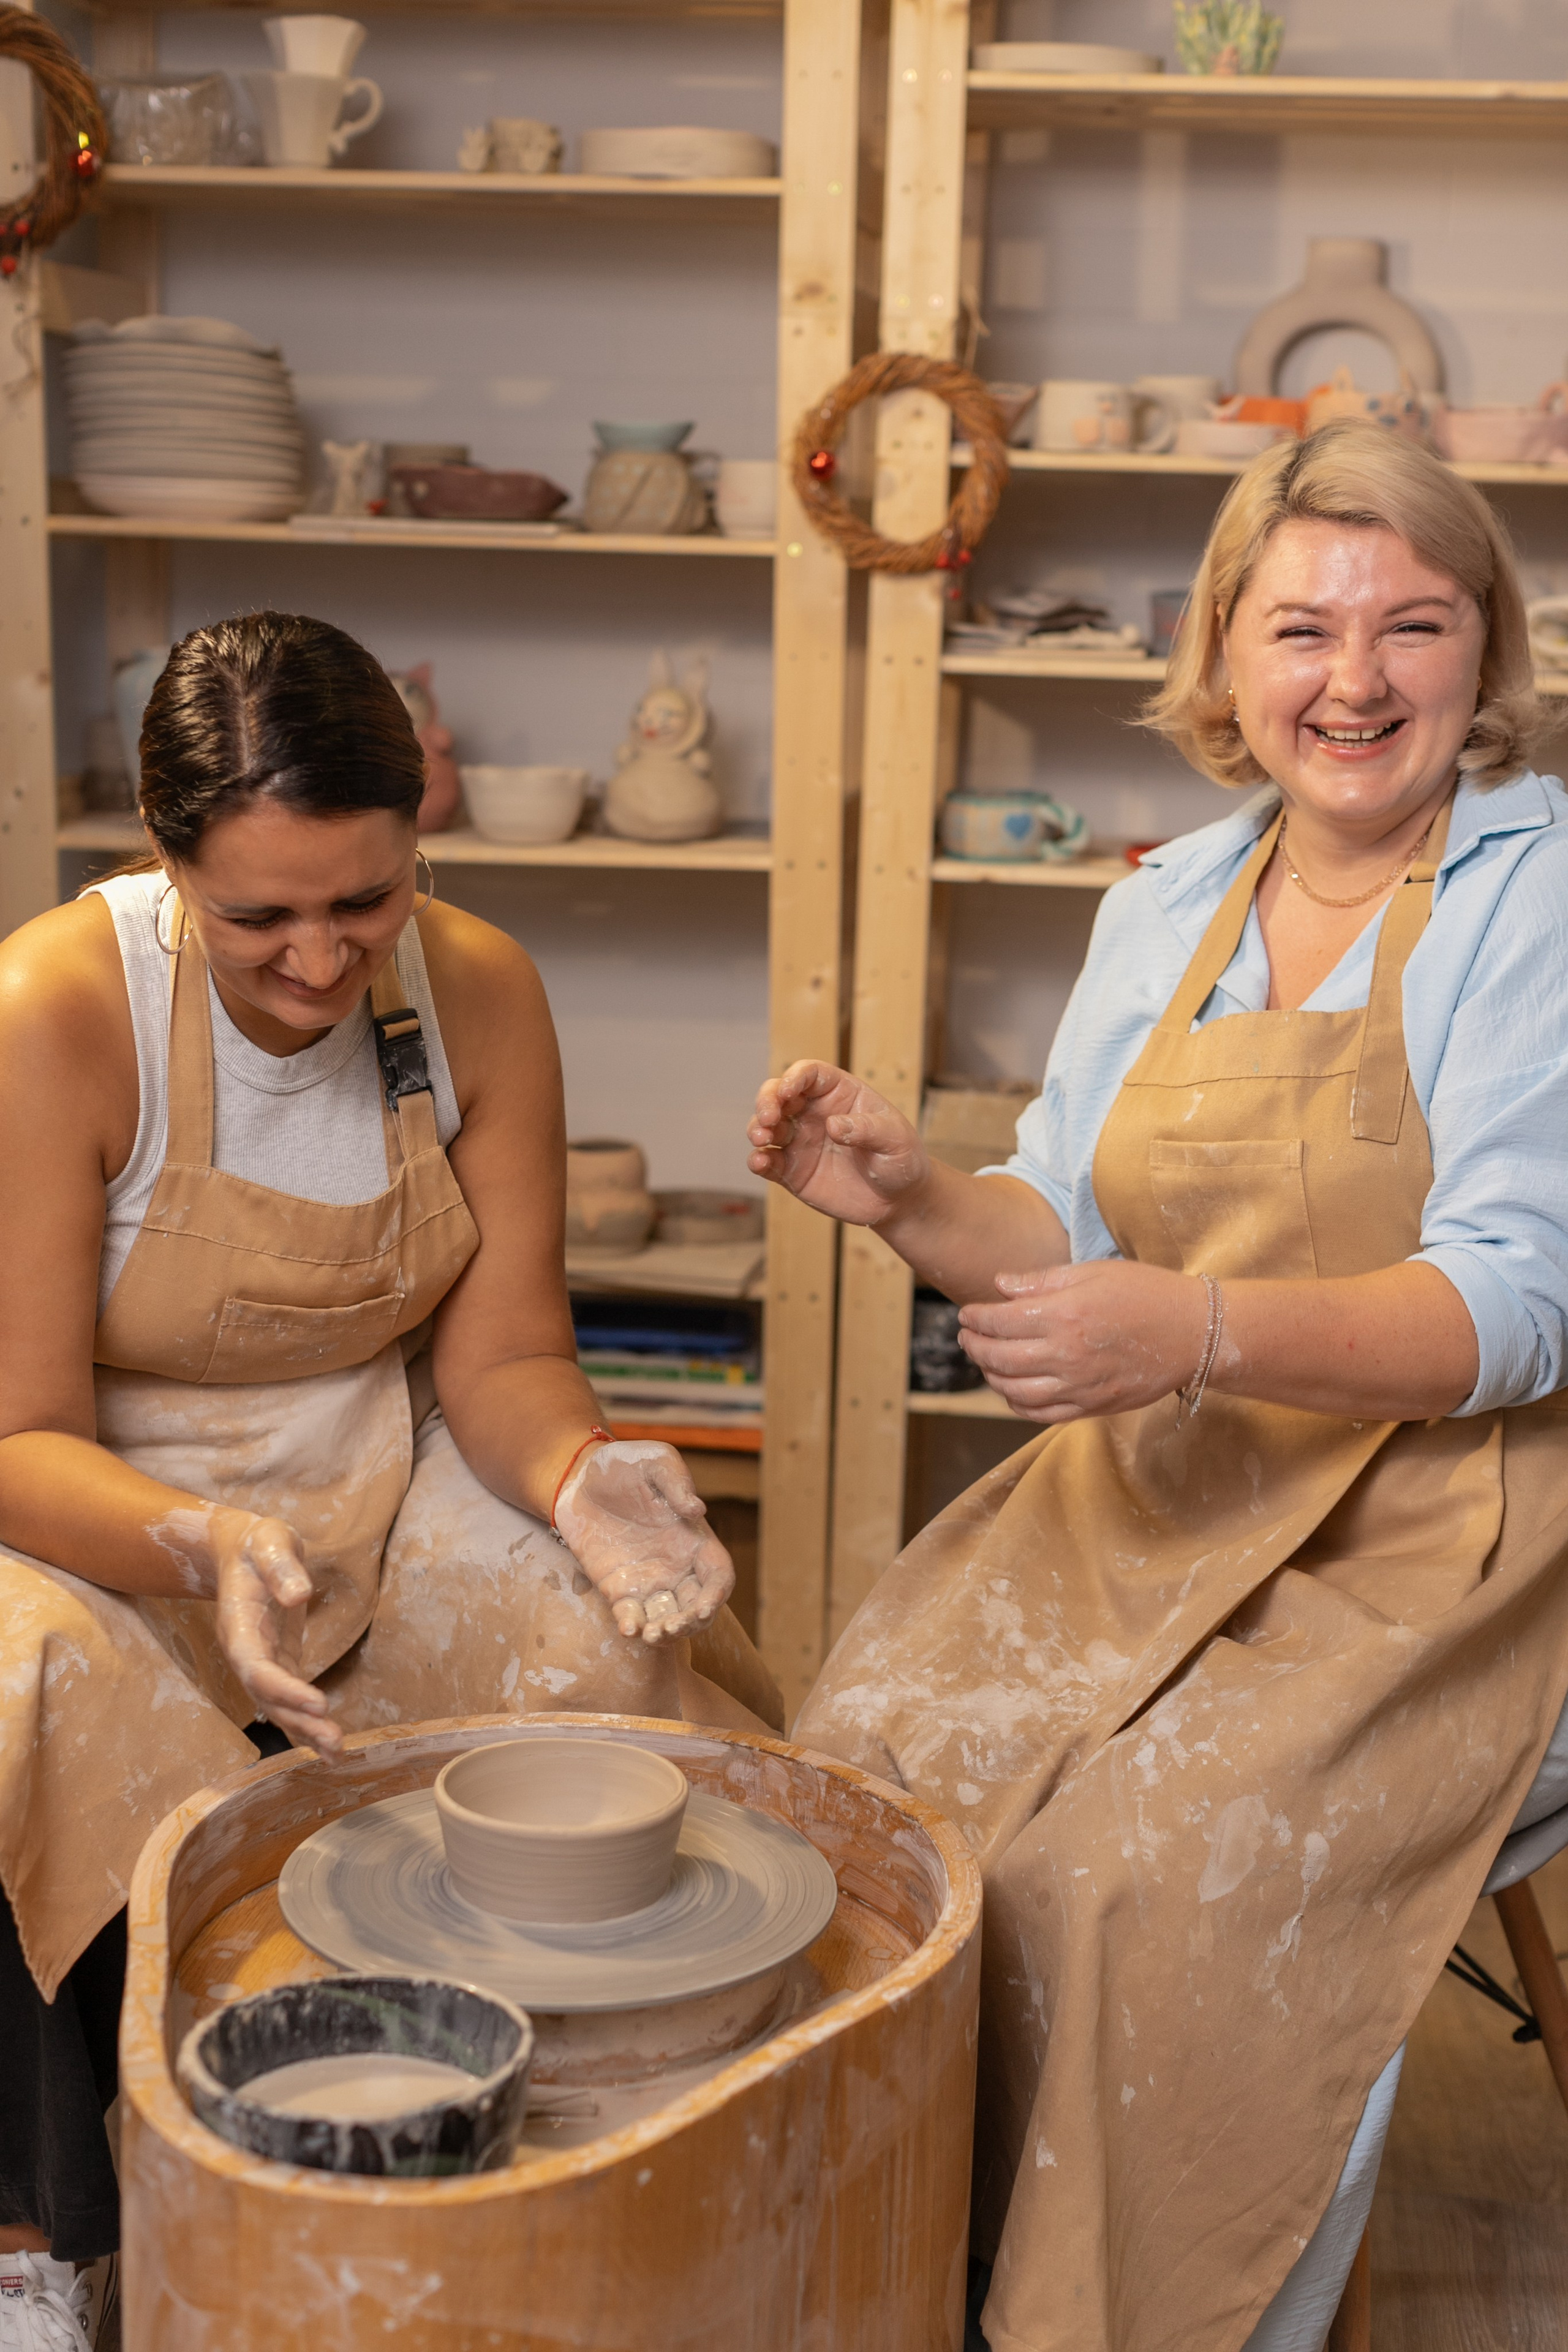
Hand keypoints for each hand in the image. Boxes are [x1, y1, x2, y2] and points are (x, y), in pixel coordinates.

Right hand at [212, 1511, 340, 1757]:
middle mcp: (245, 1651)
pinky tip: (330, 1746)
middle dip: (299, 1719)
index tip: (318, 1703)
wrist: (242, 1549)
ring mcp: (260, 1660)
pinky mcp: (278, 1660)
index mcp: (238, 1625)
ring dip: (305, 1729)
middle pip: (267, 1695)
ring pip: (277, 1704)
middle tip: (335, 1739)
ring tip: (338, 1753)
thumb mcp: (269, 1542)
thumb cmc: (257, 1543)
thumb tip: (298, 1594)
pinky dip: (307, 1720)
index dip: (284, 1689)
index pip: (256, 1666)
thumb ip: (282, 1567)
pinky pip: (290, 1697)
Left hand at [554, 1440, 734, 1643]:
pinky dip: (633, 1626)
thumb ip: (677, 1482)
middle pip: (696, 1606)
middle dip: (689, 1624)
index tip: (702, 1609)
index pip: (718, 1577)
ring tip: (651, 1635)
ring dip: (665, 1634)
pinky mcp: (617, 1586)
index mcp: (693, 1539)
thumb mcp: (654, 1460)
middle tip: (670, 1628)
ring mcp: (647, 1578)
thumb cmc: (623, 1464)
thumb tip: (697, 1509)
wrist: (578, 1477)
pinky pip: (631, 1614)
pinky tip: (628, 1629)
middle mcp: (675, 1565)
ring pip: (666, 1618)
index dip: (716, 1596)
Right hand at [747, 1060, 928, 1226]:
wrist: (899, 1199)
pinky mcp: (793, 1171)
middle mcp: (813, 1113)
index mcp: (838, 1093)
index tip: (788, 1091)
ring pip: (766, 1127)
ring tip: (762, 1139)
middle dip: (766, 1100)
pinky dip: (758, 1160)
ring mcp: (800, 1141)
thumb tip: (833, 1125)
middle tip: (769, 1118)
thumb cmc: (901, 1159)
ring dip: (757, 1128)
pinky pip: (768, 1162)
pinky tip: (761, 1162)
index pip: (809, 1073)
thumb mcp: (895, 1140)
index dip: (794, 1077)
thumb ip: (866, 1129)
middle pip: (777, 1094)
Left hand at [958, 1261, 1210, 1423]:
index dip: (976, 1318)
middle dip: (974, 1346)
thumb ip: (1042, 1281)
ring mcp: (1080, 1386)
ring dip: (990, 1376)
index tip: (967, 1313)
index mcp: (1064, 1315)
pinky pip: (1041, 1414)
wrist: (1195, 1332)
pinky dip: (1017, 1404)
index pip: (999, 1321)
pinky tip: (1011, 1390)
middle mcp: (1067, 1355)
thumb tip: (999, 1286)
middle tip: (967, 1336)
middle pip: (999, 1358)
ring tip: (985, 1362)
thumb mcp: (1093, 1272)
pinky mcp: (1093, 1407)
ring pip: (1014, 1391)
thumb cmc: (1146, 1293)